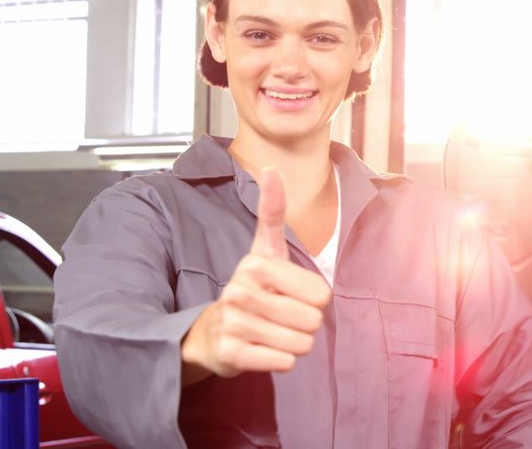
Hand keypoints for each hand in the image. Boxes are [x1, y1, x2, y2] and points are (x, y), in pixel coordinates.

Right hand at [181, 168, 330, 382]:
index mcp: (256, 264)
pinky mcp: (230, 354)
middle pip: (312, 320)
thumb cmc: (250, 288)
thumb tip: (272, 169)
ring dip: (293, 343)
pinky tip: (262, 348)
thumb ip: (272, 211)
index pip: (322, 294)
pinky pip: (284, 362)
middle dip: (304, 324)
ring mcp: (233, 323)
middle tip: (281, 317)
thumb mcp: (264, 248)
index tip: (289, 294)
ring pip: (300, 344)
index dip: (314, 299)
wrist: (209, 332)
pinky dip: (281, 360)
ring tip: (272, 331)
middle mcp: (240, 291)